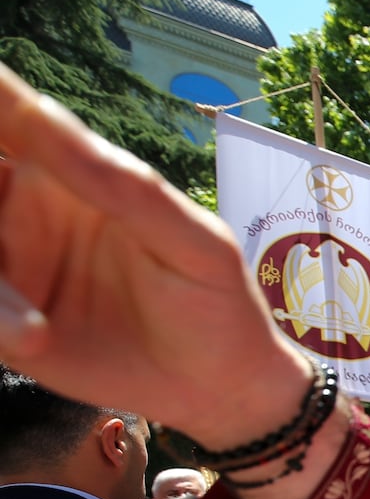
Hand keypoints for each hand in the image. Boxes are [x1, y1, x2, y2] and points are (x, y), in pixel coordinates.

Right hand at [0, 63, 306, 445]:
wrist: (220, 386)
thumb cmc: (214, 296)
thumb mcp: (188, 239)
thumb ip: (118, 182)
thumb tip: (41, 111)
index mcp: (65, 172)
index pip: (7, 120)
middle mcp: (22, 211)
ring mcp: (10, 268)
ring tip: (35, 332)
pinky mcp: (4, 325)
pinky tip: (36, 338)